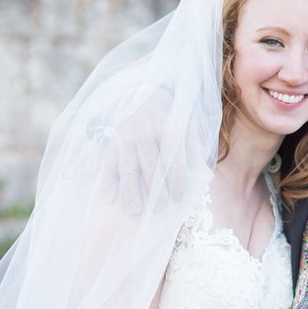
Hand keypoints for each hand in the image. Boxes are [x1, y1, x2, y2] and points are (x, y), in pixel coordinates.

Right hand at [90, 86, 187, 214]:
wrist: (150, 97)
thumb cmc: (173, 119)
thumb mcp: (188, 125)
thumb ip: (193, 147)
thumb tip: (200, 174)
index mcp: (167, 127)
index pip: (173, 156)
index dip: (177, 177)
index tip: (181, 196)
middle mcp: (145, 131)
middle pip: (150, 165)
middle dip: (155, 189)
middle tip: (160, 209)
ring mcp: (127, 136)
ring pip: (128, 167)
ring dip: (130, 191)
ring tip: (135, 211)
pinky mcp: (113, 141)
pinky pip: (109, 163)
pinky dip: (108, 181)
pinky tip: (110, 198)